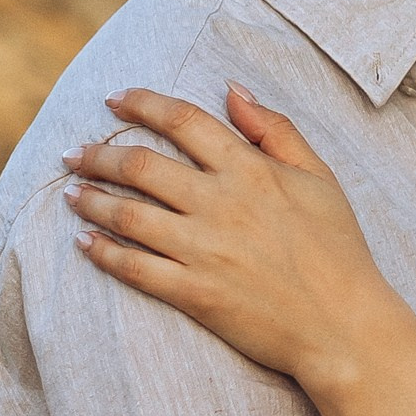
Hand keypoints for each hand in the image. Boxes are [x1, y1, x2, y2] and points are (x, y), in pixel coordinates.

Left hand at [63, 86, 399, 389]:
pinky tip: (85, 244)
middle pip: (140, 165)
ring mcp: (203, 250)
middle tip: (74, 153)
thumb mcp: (319, 177)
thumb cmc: (338, 249)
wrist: (344, 326)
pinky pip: (134, 268)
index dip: (142, 104)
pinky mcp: (194, 293)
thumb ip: (275, 129)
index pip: (182, 120)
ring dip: (90, 200)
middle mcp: (220, 204)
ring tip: (70, 193)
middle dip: (98, 154)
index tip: (114, 100)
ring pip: (127, 215)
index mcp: (251, 170)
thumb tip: (233, 89)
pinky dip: (103, 254)